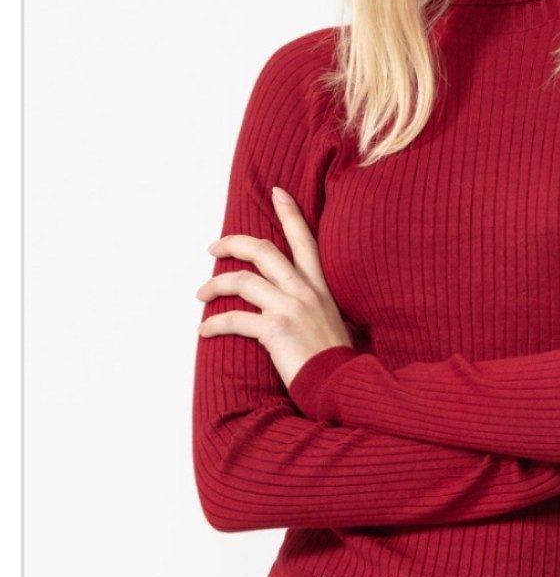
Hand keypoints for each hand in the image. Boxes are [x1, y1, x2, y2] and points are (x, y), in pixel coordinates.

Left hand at [195, 186, 352, 390]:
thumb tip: (306, 304)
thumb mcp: (334, 321)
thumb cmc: (336, 359)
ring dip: (214, 285)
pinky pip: (234, 319)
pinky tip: (204, 330)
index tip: (277, 192)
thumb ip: (318, 306)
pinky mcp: (274, 330)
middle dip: (233, 244)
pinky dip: (213, 324)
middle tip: (214, 247)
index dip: (290, 213)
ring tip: (201, 295)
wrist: (341, 383)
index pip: (305, 240)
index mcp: (319, 286)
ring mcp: (289, 308)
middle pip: (263, 251)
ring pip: (241, 281)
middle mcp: (304, 291)